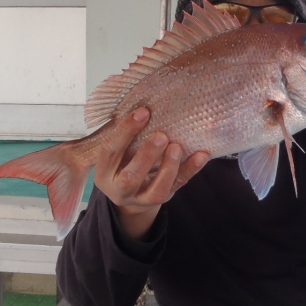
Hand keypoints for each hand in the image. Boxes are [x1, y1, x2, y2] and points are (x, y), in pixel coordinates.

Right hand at [95, 107, 208, 239]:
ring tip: (177, 147)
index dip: (125, 131)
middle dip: (147, 155)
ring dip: (168, 167)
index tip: (143, 112)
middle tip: (161, 135)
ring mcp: (142, 198)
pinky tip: (201, 155)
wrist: (131, 192)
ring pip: (156, 189)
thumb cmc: (123, 160)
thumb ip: (125, 134)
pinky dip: (190, 169)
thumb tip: (145, 106)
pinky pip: (178, 186)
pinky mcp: (161, 199)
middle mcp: (120, 189)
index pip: (110, 151)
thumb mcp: (117, 150)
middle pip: (131, 176)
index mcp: (104, 172)